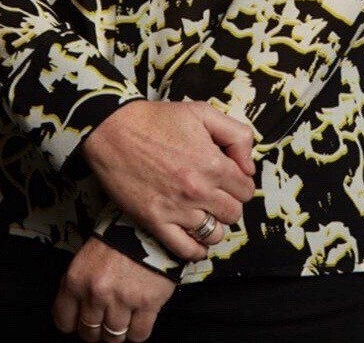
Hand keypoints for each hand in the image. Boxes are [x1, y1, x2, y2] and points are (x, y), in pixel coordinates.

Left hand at [51, 235, 175, 341]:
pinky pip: (138, 335)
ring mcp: (122, 300)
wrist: (151, 225)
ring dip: (118, 330)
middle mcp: (96, 292)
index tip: (81, 320)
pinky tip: (139, 316)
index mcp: (76, 279)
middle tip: (105, 315)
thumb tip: (77, 311)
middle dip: (97, 328)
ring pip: (114, 338)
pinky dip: (138, 330)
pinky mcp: (147, 304)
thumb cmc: (119, 238)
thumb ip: (80, 284)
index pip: (63, 321)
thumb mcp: (88, 255)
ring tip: (124, 314)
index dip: (74, 322)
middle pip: (89, 333)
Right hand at [82, 99, 256, 260]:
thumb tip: (249, 166)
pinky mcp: (155, 222)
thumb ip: (236, 135)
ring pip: (215, 234)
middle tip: (214, 194)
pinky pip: (186, 250)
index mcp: (213, 163)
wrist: (114, 130)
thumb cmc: (157, 119)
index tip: (228, 179)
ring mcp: (177, 209)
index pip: (246, 190)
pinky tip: (194, 237)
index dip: (239, 183)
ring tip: (203, 213)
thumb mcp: (202, 112)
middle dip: (228, 204)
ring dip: (214, 225)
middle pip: (233, 214)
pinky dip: (196, 249)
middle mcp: (198, 190)